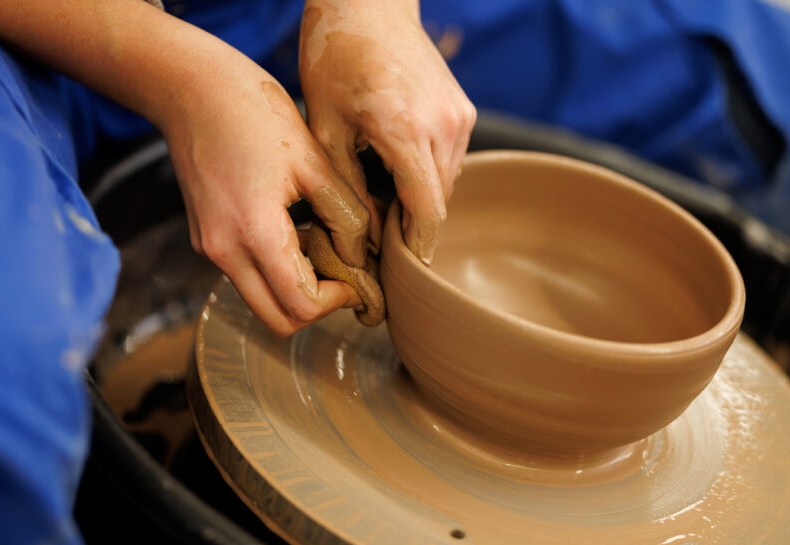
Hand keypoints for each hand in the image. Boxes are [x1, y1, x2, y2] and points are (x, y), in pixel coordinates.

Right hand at [160, 39, 370, 335]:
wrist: (189, 86)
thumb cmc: (253, 111)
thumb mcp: (314, 160)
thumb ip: (347, 214)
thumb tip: (365, 254)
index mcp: (254, 232)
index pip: (301, 305)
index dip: (339, 299)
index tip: (360, 275)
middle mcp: (224, 251)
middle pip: (278, 320)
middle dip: (318, 306)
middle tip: (346, 273)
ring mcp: (210, 247)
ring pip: (262, 299)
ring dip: (297, 287)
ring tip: (325, 243)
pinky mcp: (206, 238)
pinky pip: (247, 274)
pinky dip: (277, 268)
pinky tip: (299, 229)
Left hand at [299, 0, 475, 263]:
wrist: (367, 4)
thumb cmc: (334, 58)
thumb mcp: (326, 127)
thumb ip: (348, 186)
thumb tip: (364, 240)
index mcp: (404, 129)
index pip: (425, 210)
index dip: (417, 247)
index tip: (405, 273)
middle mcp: (442, 123)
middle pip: (437, 200)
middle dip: (414, 227)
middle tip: (382, 247)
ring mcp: (459, 114)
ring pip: (446, 182)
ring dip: (421, 200)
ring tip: (384, 207)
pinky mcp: (463, 108)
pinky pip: (449, 158)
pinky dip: (428, 174)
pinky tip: (396, 172)